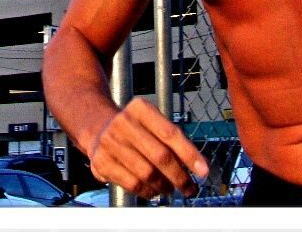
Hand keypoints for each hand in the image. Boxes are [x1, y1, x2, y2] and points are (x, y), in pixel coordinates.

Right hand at [87, 97, 209, 199]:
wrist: (97, 127)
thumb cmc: (135, 128)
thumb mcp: (152, 122)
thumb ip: (174, 140)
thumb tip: (199, 165)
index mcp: (140, 108)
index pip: (170, 133)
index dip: (190, 154)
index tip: (203, 171)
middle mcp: (123, 122)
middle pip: (160, 156)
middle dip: (180, 176)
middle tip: (190, 188)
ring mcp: (109, 142)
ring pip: (147, 173)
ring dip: (164, 186)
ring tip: (170, 188)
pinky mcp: (101, 162)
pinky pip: (132, 184)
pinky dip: (148, 192)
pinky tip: (154, 190)